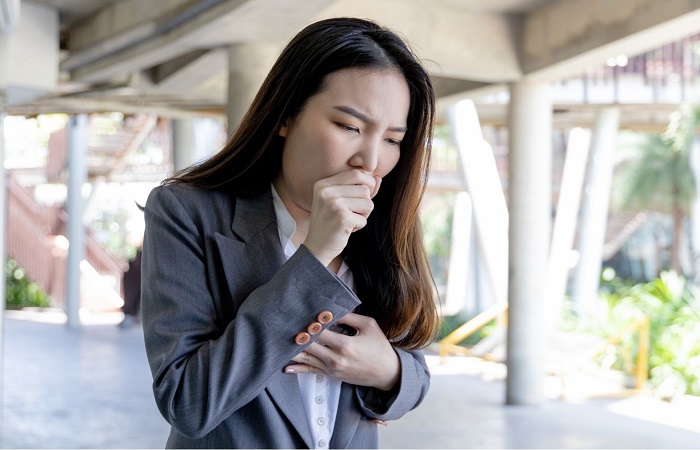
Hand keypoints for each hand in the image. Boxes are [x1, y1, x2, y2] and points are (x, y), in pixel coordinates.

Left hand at [284, 313, 399, 390]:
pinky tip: (286, 367)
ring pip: (306, 358)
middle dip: (297, 334)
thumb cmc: (380, 347)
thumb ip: (349, 317)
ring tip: (278, 341)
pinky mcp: (331, 375)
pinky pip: (311, 371)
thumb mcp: (369, 326)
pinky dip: (298, 369)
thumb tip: (330, 310)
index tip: (300, 313)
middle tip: (283, 324)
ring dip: (293, 350)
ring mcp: (332, 369)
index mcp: (344, 345)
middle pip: (308, 345)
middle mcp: (335, 359)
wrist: (387, 373)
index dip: (309, 322)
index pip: (319, 331)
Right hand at [303, 169, 381, 266]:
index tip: (361, 198)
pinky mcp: (342, 218)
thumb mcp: (341, 201)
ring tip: (349, 220)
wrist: (316, 247)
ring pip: (368, 203)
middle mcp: (327, 191)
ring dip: (363, 215)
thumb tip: (378, 177)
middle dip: (364, 203)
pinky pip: (364, 219)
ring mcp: (333, 204)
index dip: (366, 184)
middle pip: (365, 189)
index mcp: (324, 184)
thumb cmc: (331, 223)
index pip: (356, 173)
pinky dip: (359, 226)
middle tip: (352, 213)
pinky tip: (346, 229)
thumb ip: (359, 188)